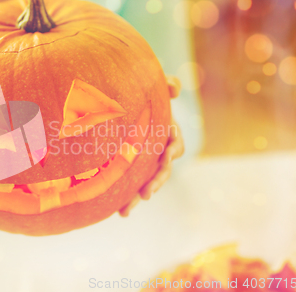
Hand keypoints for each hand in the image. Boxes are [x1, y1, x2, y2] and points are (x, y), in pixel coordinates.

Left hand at [119, 76, 184, 216]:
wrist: (126, 102)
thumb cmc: (145, 93)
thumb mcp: (155, 85)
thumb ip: (166, 84)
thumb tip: (174, 88)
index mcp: (167, 133)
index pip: (175, 144)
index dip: (172, 150)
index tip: (166, 154)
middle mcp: (159, 151)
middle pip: (162, 170)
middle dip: (156, 182)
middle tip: (147, 193)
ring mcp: (146, 162)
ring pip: (146, 182)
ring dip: (138, 196)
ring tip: (126, 210)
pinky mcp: (133, 169)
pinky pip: (132, 185)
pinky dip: (127, 198)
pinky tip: (119, 211)